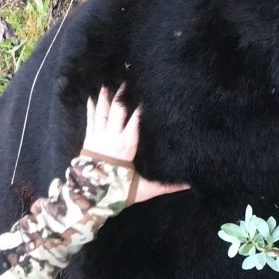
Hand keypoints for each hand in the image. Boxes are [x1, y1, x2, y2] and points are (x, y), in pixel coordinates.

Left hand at [82, 86, 189, 204]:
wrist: (90, 198)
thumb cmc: (119, 192)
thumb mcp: (145, 189)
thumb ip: (167, 186)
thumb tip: (190, 184)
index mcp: (127, 146)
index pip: (136, 121)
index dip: (141, 106)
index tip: (147, 93)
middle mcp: (112, 138)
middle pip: (118, 111)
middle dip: (123, 95)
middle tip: (128, 80)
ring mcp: (98, 138)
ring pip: (102, 112)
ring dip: (105, 97)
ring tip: (108, 82)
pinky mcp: (88, 141)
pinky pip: (90, 120)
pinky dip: (91, 108)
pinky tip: (90, 97)